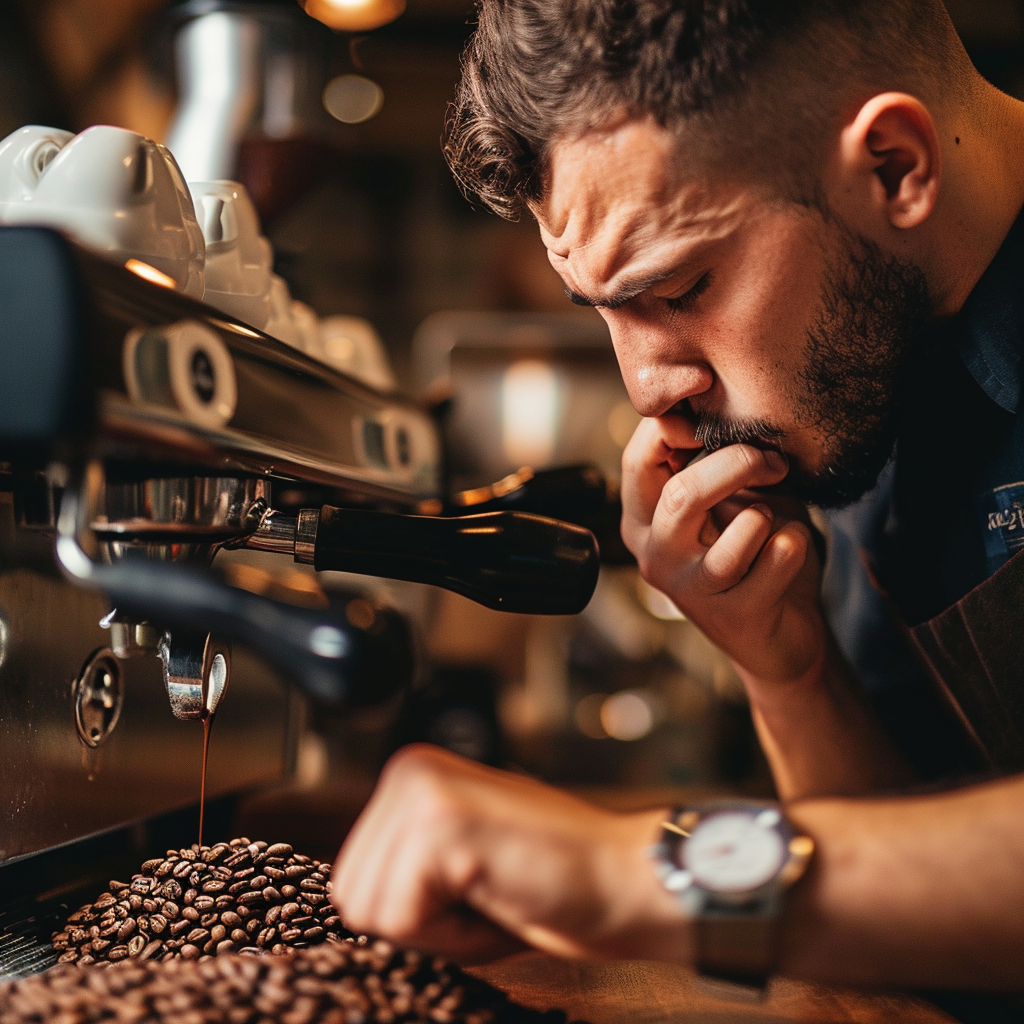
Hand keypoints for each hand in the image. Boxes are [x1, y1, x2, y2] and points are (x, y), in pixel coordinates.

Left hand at [331, 744, 688, 964]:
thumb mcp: (457, 861)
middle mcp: (408, 770)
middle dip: (418, 923)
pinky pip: (402, 920)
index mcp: (410, 776)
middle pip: (352, 897)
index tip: (473, 891)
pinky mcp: (440, 823)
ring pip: (370, 910)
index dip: (413, 913)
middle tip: (486, 895)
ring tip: (492, 892)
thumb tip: (352, 904)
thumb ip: (406, 867)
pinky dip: (452, 934)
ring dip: (436, 929)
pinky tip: (497, 894)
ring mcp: (422, 791)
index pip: (353, 881)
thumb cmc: (552, 884)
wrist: (625, 880)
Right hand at [620, 414, 824, 684]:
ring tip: (775, 521)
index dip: (679, 425)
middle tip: (773, 461)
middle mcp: (655, 555)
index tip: (720, 414)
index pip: (639, 457)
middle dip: (739, 463)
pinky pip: (781, 553)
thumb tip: (721, 404)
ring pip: (743, 525)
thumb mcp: (728, 496)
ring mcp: (691, 589)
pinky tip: (788, 553)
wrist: (781, 634)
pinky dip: (796, 541)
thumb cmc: (753, 554)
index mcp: (643, 519)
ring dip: (773, 511)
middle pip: (684, 492)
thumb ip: (714, 459)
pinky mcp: (734, 614)